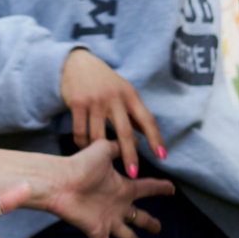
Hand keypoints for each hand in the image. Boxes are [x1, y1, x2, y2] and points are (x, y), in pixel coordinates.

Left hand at [34, 140, 172, 237]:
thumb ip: (120, 146)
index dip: (160, 188)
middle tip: (158, 228)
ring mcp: (108, 220)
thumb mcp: (104, 149)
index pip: (147, 188)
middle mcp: (117, 205)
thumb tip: (135, 137)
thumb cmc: (79, 164)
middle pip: (140, 217)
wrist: (59, 181)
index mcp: (122, 187)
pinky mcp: (96, 231)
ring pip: (128, 237)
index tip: (172, 189)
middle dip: (150, 223)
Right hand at [61, 48, 164, 177]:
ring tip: (102, 164)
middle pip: (125, 132)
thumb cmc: (104, 81)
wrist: (76, 63)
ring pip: (99, 136)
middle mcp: (114, 97)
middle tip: (134, 174)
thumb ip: (133, 113)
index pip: (147, 119)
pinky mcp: (76, 103)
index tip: (162, 157)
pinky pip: (80, 131)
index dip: (156, 139)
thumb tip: (145, 137)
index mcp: (130, 95)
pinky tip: (85, 150)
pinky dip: (83, 144)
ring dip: (100, 153)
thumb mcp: (123, 92)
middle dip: (130, 155)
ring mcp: (95, 100)